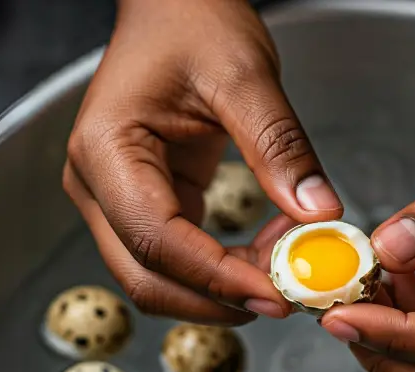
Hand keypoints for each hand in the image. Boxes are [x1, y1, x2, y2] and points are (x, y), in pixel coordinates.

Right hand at [63, 0, 342, 325]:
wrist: (173, 4)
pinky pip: (178, 257)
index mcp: (106, 149)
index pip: (156, 239)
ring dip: (221, 288)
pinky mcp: (144, 203)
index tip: (275, 292)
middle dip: (216, 299)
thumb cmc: (192, 21)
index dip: (215, 277)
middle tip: (286, 299)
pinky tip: (268, 249)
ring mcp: (114, 199)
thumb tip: (317, 215)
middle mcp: (97, 183)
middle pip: (146, 276)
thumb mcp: (246, 75)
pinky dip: (223, 267)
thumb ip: (280, 147)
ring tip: (284, 268)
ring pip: (159, 277)